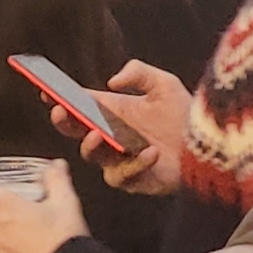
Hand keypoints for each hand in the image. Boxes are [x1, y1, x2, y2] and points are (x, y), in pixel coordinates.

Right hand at [68, 60, 195, 195]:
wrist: (206, 143)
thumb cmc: (183, 114)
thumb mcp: (163, 83)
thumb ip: (139, 72)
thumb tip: (113, 80)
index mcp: (113, 112)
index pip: (80, 106)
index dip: (61, 99)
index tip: (46, 90)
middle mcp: (111, 136)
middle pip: (77, 132)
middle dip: (65, 122)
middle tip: (62, 112)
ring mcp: (119, 159)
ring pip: (93, 156)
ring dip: (93, 145)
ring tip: (98, 133)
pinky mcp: (133, 179)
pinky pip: (124, 175)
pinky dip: (135, 163)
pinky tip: (150, 152)